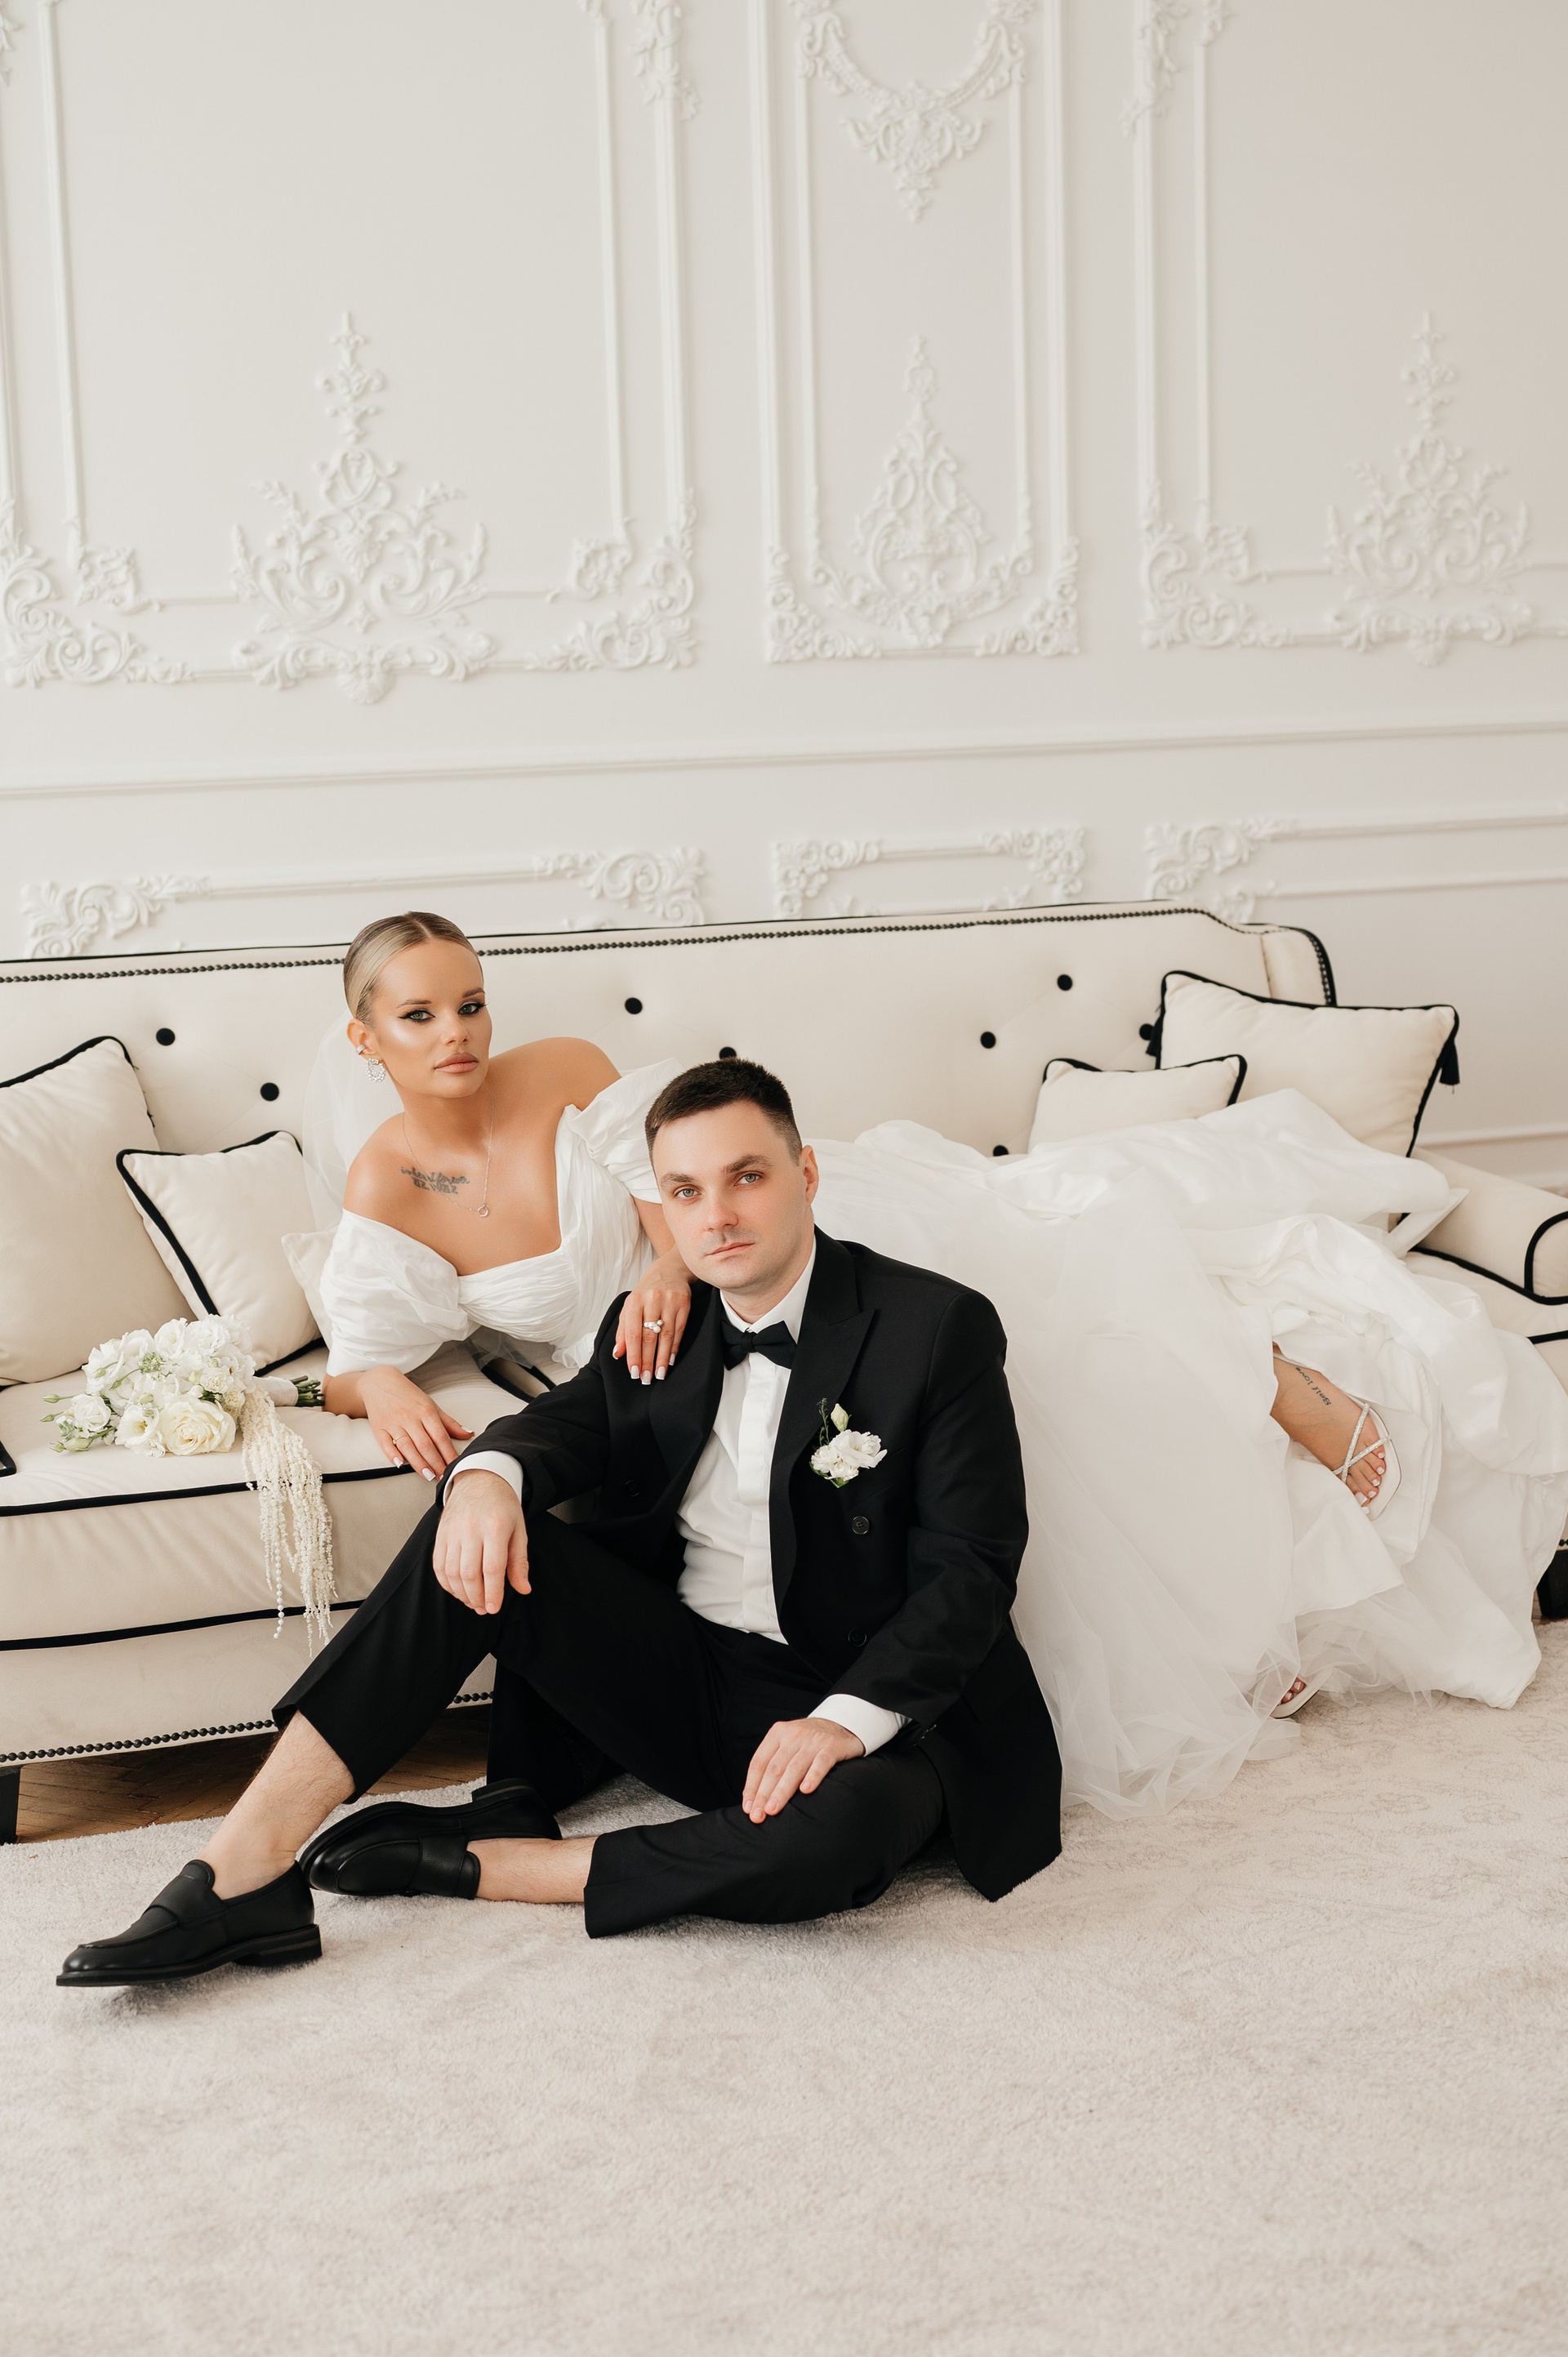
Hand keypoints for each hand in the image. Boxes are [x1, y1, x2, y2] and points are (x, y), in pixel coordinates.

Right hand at [359, 1367, 472, 1480]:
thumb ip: (449, 1422)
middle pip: (425, 1444)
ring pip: (407, 1446)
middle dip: (436, 1463)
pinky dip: (392, 1454)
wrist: (380, 1382)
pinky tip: (400, 1464)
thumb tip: (469, 1434)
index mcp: (426, 1411)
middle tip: (443, 1477)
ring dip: (418, 1463)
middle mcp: (410, 1418)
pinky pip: (385, 1443)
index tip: (455, 1466)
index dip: (449, 1453)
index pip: (440, 1436)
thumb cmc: (409, 1396)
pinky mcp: (378, 1428)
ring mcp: (393, 1423)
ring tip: (428, 1475)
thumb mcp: (431, 1405)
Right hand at [432, 1471, 529, 1615]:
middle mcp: (471, 1528)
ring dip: (461, 1593)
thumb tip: (523, 1589)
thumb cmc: (502, 1507)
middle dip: (476, 1597)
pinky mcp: (440, 1534)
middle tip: (484, 1608)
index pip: (492, 1567)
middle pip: (469, 1573)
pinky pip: (439, 1565)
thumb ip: (519, 1562)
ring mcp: (452, 1531)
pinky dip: (447, 1583)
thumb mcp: (519, 1530)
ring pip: (451, 1572)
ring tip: (473, 1602)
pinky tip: (458, 1590)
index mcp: (495, 1526)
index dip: (492, 1592)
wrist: (479, 1481)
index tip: (494, 1607)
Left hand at [613, 1248, 691, 1383]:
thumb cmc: (646, 1293)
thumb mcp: (630, 1307)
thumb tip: (618, 1353)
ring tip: (659, 1374)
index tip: (633, 1372)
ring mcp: (670, 1302)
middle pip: (649, 1337)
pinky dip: (674, 1347)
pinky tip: (670, 1360)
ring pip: (666, 1336)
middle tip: (646, 1378)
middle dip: (647, 1360)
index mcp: (634, 1301)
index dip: (633, 1355)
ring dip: (662, 1358)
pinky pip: (679, 1330)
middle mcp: (652, 1300)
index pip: (633, 1333)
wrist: (669, 1271)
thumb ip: (623, 1330)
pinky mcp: (684, 1304)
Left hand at [741, 1716, 864, 1823]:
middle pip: (774, 1768)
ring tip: (773, 1809)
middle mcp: (793, 1735)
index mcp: (777, 1734)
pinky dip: (813, 1776)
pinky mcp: (832, 1746)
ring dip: (782, 1791)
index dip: (752, 1786)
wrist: (841, 1724)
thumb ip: (772, 1763)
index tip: (748, 1808)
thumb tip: (753, 1798)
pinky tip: (806, 1791)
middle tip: (757, 1815)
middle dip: (763, 1794)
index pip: (759, 1763)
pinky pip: (821, 1763)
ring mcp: (813, 1740)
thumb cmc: (808, 1742)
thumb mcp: (787, 1744)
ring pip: (794, 1768)